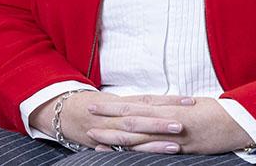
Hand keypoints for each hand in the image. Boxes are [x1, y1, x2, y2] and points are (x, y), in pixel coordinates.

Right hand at [30, 92, 194, 152]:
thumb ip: (140, 103)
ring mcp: (111, 131)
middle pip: (141, 118)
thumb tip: (170, 103)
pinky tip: (156, 155)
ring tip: (175, 146)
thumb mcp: (118, 101)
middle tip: (182, 124)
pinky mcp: (107, 144)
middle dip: (161, 123)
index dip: (169, 100)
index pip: (149, 100)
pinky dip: (139, 153)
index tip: (190, 100)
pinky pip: (124, 150)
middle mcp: (116, 116)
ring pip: (134, 138)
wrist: (65, 112)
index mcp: (123, 102)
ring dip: (154, 143)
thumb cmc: (97, 106)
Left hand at [87, 97, 254, 154]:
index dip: (113, 105)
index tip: (96, 103)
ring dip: (114, 136)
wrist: (241, 121)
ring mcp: (173, 134)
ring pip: (138, 134)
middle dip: (107, 118)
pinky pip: (154, 149)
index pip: (134, 105)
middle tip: (87, 115)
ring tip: (95, 136)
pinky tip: (121, 153)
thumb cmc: (218, 113)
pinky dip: (136, 151)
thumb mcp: (190, 105)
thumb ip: (168, 106)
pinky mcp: (181, 147)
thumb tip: (148, 105)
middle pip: (131, 117)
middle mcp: (167, 119)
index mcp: (168, 107)